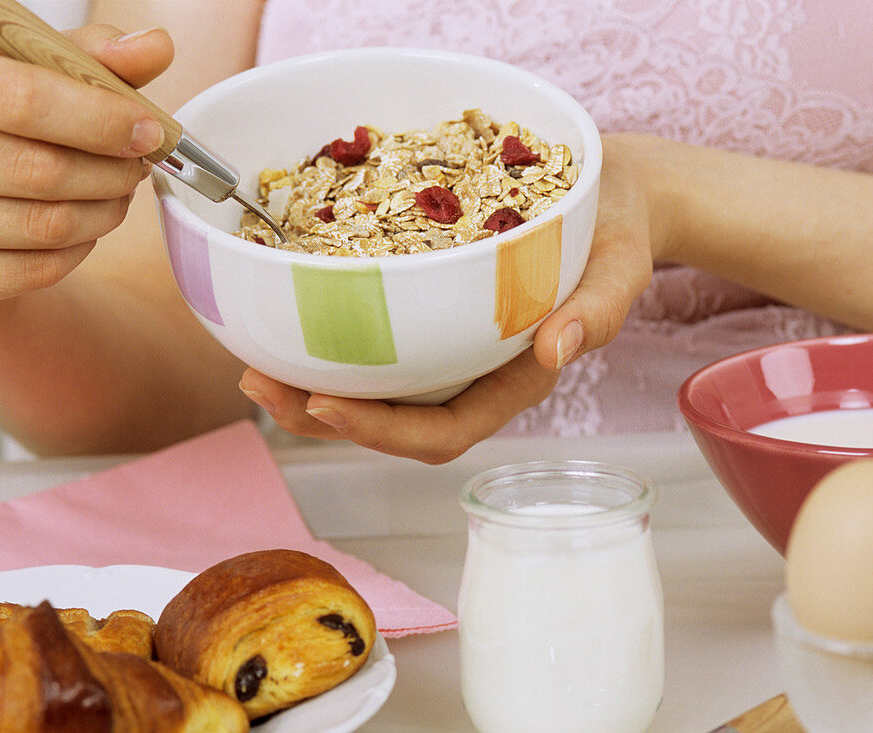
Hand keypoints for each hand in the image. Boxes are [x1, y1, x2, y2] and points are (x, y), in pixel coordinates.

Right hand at [0, 24, 173, 314]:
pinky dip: (77, 252)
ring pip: (44, 225)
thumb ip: (86, 58)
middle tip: (135, 167)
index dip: (99, 118)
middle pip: (39, 169)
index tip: (148, 130)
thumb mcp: (22, 73)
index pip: (21, 99)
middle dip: (111, 171)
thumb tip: (155, 47)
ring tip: (115, 194)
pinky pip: (33, 270)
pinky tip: (81, 229)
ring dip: (104, 213)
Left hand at [239, 134, 658, 462]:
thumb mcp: (621, 267)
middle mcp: (472, 376)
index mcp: (514, 382)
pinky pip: (374, 345)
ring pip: (372, 390)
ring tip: (251, 361)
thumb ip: (597, 311)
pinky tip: (284, 318)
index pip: (443, 431)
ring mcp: (446, 350)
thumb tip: (556, 350)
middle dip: (320, 415)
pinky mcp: (428, 317)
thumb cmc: (617, 234)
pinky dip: (327, 340)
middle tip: (258, 383)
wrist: (607, 198)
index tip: (324, 404)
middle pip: (390, 423)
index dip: (381, 431)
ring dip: (308, 385)